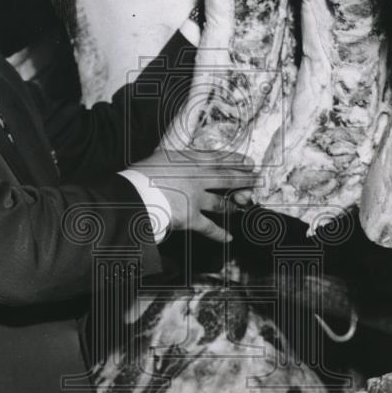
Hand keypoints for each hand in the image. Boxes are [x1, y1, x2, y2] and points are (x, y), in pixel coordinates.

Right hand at [127, 148, 256, 242]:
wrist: (133, 194)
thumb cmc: (141, 174)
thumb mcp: (160, 156)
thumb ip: (176, 156)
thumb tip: (182, 155)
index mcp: (190, 159)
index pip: (219, 158)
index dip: (237, 160)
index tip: (248, 161)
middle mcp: (197, 177)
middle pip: (228, 177)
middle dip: (246, 179)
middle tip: (258, 180)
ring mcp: (196, 198)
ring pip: (223, 202)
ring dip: (236, 204)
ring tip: (244, 204)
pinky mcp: (191, 217)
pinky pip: (209, 227)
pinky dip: (220, 234)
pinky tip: (229, 237)